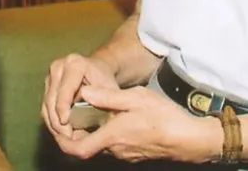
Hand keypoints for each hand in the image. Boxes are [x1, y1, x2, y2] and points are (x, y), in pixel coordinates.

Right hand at [41, 53, 120, 139]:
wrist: (98, 70)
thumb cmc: (105, 81)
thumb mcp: (110, 90)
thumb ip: (106, 104)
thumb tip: (102, 125)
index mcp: (75, 64)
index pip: (65, 89)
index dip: (63, 107)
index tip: (66, 124)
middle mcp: (59, 67)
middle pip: (52, 98)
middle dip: (58, 120)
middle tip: (67, 137)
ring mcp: (50, 76)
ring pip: (46, 105)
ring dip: (53, 124)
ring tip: (64, 139)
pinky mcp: (46, 87)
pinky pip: (45, 108)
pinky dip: (51, 122)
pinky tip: (60, 134)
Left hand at [52, 84, 215, 163]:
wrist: (189, 139)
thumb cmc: (164, 117)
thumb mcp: (136, 98)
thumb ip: (108, 97)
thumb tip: (85, 92)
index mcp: (112, 136)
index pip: (77, 149)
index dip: (63, 141)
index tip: (59, 127)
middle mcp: (115, 150)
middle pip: (86, 147)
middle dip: (77, 132)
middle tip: (74, 114)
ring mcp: (125, 154)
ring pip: (100, 145)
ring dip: (94, 132)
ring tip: (94, 112)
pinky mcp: (134, 154)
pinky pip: (113, 146)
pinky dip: (107, 134)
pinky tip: (115, 119)